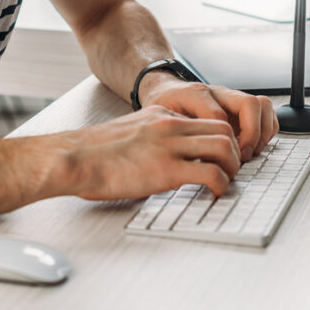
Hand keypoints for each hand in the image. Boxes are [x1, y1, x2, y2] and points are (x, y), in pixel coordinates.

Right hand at [64, 106, 241, 199]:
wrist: (75, 158)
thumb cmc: (94, 152)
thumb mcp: (130, 132)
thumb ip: (152, 138)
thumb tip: (164, 157)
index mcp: (161, 115)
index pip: (207, 120)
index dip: (221, 140)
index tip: (220, 156)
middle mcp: (170, 125)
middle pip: (224, 130)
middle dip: (234, 152)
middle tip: (230, 170)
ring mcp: (170, 146)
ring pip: (225, 147)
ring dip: (232, 168)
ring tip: (225, 183)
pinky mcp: (166, 170)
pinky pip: (211, 174)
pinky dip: (221, 185)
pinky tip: (214, 193)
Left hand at [140, 75, 277, 161]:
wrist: (164, 90)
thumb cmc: (162, 105)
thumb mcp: (159, 117)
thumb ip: (174, 131)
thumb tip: (190, 156)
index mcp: (196, 94)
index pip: (219, 115)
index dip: (225, 138)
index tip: (223, 156)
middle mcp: (218, 93)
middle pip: (250, 103)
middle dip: (252, 133)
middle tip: (242, 154)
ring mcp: (231, 99)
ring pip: (262, 105)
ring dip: (263, 132)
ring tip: (250, 152)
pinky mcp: (240, 107)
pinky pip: (265, 112)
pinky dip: (266, 131)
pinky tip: (253, 146)